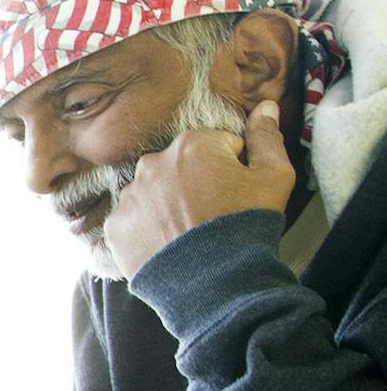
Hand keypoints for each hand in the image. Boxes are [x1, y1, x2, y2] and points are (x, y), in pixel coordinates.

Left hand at [104, 99, 295, 277]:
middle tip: (212, 215)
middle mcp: (152, 164)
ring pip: (154, 193)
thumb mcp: (274, 177)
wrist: (215, 283)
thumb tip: (265, 107)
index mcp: (192, 144)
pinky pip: (134, 221)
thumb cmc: (248, 225)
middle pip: (181, 168)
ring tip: (189, 233)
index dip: (232, 170)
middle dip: (196, 184)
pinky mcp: (115, 228)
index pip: (217, 147)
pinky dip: (148, 231)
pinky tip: (167, 246)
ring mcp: (129, 196)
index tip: (236, 194)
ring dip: (168, 206)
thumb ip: (267, 137)